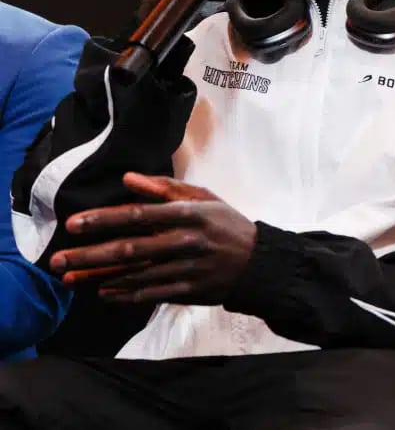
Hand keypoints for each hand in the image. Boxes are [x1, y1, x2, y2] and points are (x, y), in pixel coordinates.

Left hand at [51, 172, 257, 305]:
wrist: (258, 262)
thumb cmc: (226, 224)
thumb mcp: (203, 198)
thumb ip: (165, 188)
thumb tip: (128, 178)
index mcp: (187, 214)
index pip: (137, 215)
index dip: (104, 220)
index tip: (73, 224)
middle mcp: (184, 241)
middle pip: (128, 249)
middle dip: (89, 255)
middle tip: (58, 261)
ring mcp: (185, 268)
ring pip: (133, 274)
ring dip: (98, 278)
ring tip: (69, 279)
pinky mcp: (187, 291)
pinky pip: (149, 293)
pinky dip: (124, 294)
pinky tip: (102, 292)